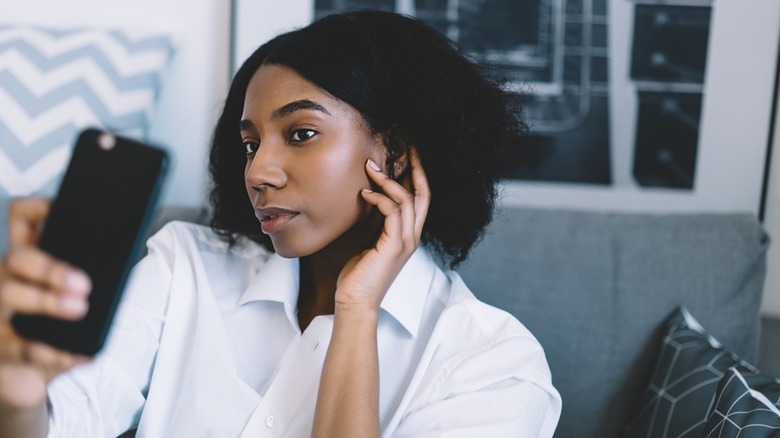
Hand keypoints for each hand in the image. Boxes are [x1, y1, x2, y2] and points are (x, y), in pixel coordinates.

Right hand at [0, 198, 90, 411]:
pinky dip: (55, 353)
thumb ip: (86, 274)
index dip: (39, 208)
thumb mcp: (68, 294)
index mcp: (28, 260)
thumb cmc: (54, 324)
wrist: (26, 373)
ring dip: (48, 301)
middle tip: (84, 284)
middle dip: (51, 267)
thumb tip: (126, 256)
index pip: (22, 220)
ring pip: (11, 295)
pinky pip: (24, 348)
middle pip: (17, 259)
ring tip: (80, 308)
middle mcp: (6, 278)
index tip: (63, 209)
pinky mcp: (2, 347)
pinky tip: (79, 355)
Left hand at [335, 149, 430, 312]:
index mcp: (409, 235)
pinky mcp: (394, 246)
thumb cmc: (359, 275)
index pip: (421, 198)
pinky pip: (393, 212)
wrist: (356, 302)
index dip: (417, 174)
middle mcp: (412, 236)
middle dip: (416, 168)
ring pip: (408, 200)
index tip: (408, 154)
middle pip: (424, 194)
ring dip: (389, 180)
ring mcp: (405, 242)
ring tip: (371, 167)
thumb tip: (370, 198)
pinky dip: (380, 198)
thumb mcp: (370, 242)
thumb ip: (377, 224)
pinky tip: (365, 193)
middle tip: (406, 146)